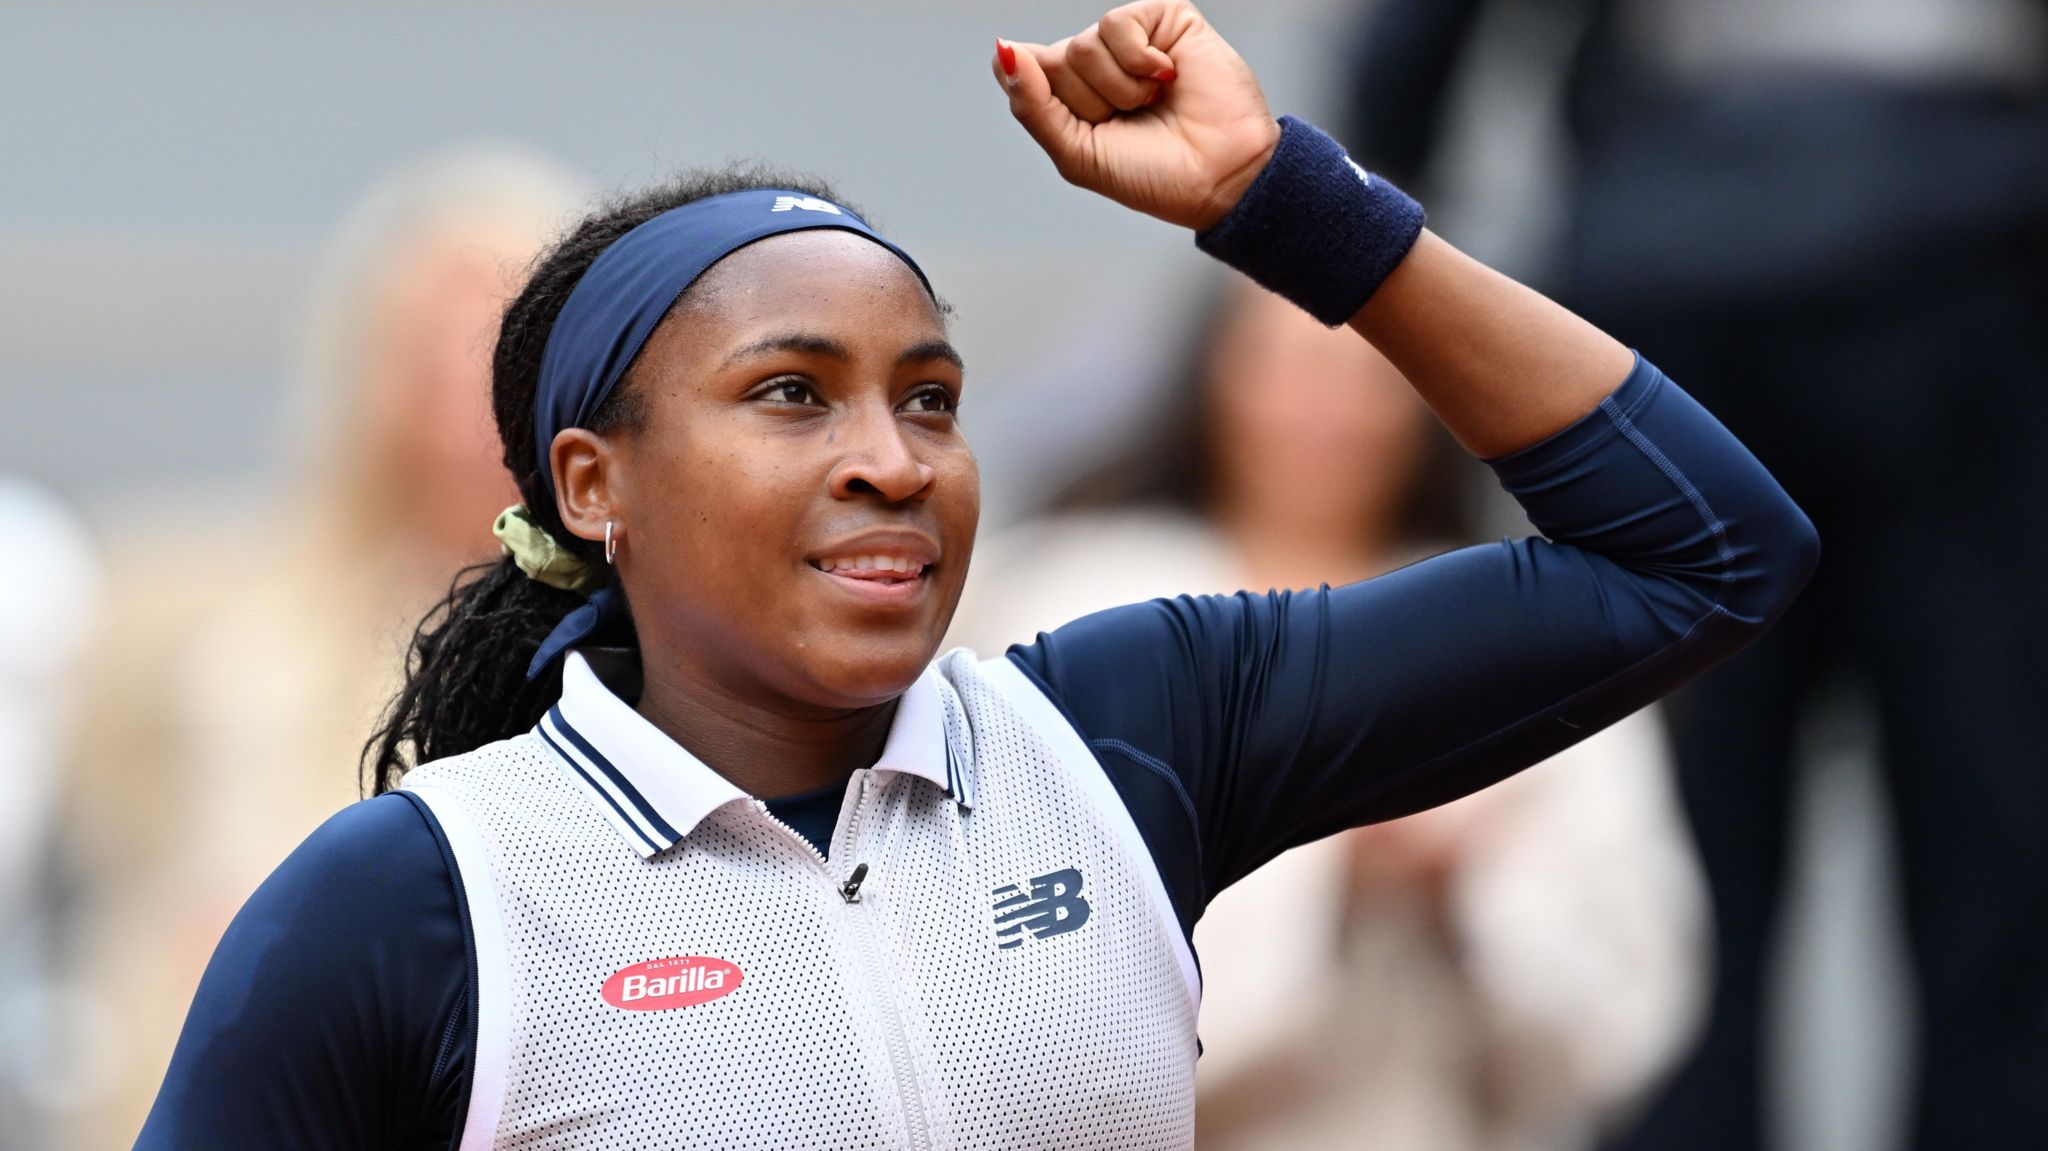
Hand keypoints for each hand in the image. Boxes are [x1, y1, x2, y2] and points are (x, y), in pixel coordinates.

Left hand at [993, 1, 1279, 231]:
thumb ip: (1032, 106)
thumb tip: (1003, 51)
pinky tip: (1166, 78)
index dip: (1039, 96)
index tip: (1081, 126)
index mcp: (1070, 95)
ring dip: (1118, 88)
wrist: (1220, 176)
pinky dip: (1139, 62)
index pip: (1020, 71)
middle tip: (1129, 122)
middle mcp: (1096, 63)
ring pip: (1083, 45)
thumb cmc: (1154, 175)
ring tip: (1151, 103)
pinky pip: (1118, 25)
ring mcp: (1129, 40)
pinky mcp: (1163, 19)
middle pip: (1052, 62)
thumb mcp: (1077, 154)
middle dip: (1088, 103)